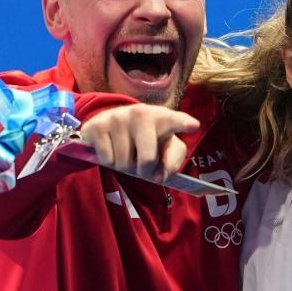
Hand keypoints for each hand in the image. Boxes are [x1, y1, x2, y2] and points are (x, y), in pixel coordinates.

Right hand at [80, 104, 199, 180]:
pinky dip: (109, 162)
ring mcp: (118, 117)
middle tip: (143, 163)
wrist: (110, 125)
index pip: (174, 120)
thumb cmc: (146, 139)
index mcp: (162, 118)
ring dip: (125, 166)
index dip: (183, 123)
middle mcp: (141, 113)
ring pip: (124, 163)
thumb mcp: (164, 148)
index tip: (193, 125)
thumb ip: (171, 162)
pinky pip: (107, 160)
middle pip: (147, 159)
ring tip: (126, 152)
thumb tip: (161, 177)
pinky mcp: (98, 125)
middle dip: (145, 170)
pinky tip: (111, 149)